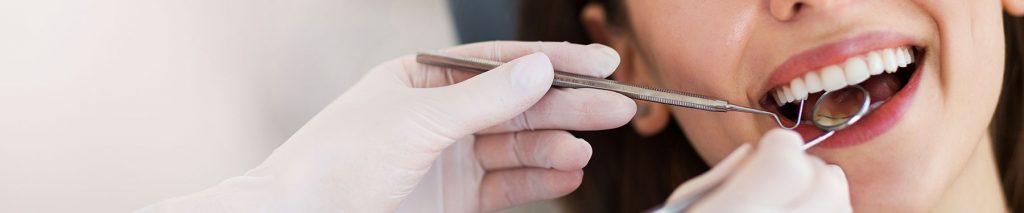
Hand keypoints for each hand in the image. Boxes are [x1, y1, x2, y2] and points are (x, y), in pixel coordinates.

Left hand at [139, 41, 634, 211]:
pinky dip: (539, 181)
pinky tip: (569, 174)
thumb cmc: (339, 160)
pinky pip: (507, 186)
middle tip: (621, 107)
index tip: (602, 64)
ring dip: (556, 147)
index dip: (554, 63)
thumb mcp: (417, 121)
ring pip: (517, 148)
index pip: (501, 63)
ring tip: (589, 148)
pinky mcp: (455, 200)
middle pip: (518, 106)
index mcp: (424, 78)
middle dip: (569, 106)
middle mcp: (441, 115)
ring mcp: (450, 159)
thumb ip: (485, 99)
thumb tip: (541, 69)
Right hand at [663, 129, 851, 211]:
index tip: (769, 151)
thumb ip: (721, 176)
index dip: (779, 146)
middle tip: (780, 181)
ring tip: (792, 203)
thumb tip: (756, 151)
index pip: (787, 157)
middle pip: (825, 179)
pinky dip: (827, 212)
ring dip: (822, 196)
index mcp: (734, 212)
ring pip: (841, 204)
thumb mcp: (685, 204)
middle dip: (806, 171)